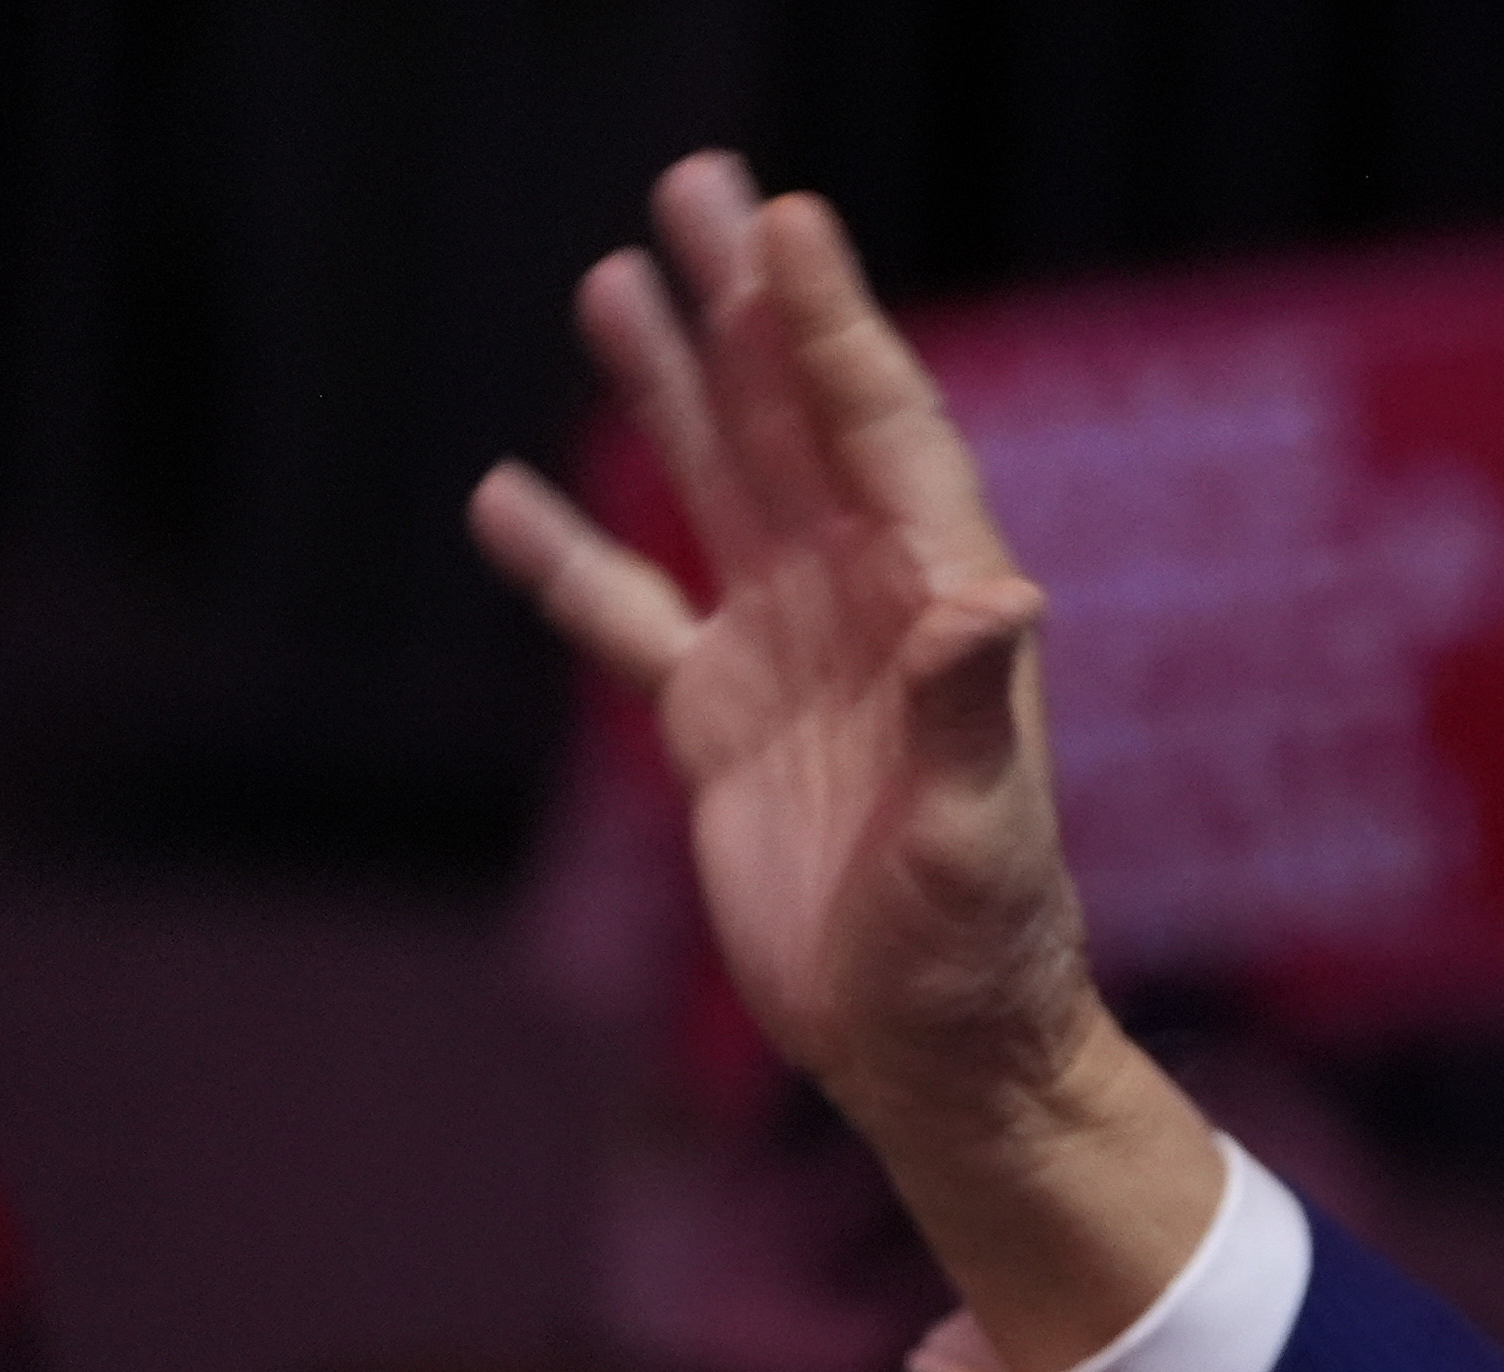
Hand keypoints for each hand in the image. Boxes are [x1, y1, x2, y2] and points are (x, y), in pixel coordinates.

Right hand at [474, 154, 1217, 1371]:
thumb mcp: (978, 838)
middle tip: (696, 184)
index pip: (884, 433)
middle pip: (795, 425)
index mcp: (941, 611)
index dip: (834, 325)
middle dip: (746, 310)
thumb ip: (972, 715)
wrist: (935, 1054)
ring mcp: (788, 660)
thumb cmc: (984, 954)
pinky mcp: (719, 725)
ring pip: (716, 491)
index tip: (789, 220)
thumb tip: (998, 602)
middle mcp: (867, 611)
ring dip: (667, 391)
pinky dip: (569, 559)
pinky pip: (630, 616)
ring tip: (610, 282)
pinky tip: (505, 495)